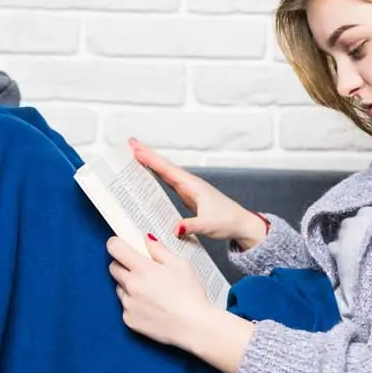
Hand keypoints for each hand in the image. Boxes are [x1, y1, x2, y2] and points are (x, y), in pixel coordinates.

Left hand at [106, 233, 211, 348]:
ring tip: (151, 291)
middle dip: (123, 264)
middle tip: (141, 269)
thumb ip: (159, 249)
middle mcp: (131, 285)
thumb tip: (146, 239)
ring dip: (129, 285)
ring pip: (119, 287)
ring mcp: (128, 304)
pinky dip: (134, 304)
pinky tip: (151, 306)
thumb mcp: (180, 265)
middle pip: (113, 267)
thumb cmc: (190, 296)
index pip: (114, 247)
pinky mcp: (129, 320)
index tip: (122, 245)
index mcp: (142, 268)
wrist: (194, 327)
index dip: (117, 244)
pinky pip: (125, 306)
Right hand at [128, 137, 267, 248]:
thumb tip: (174, 228)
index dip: (151, 159)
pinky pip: (169, 182)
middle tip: (131, 144)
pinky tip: (151, 174)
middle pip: (164, 166)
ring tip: (136, 154)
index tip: (136, 148)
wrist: (241, 224)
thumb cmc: (228, 221)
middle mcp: (190, 184)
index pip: (167, 170)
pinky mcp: (189, 196)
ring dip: (151, 163)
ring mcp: (189, 189)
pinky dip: (158, 175)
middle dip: (147, 155)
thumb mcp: (208, 225)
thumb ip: (191, 226)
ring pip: (166, 172)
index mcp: (193, 186)